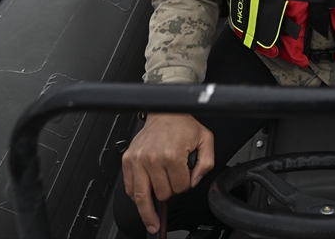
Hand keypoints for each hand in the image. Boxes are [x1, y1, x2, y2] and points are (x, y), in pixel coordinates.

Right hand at [121, 113, 214, 232]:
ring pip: (142, 196)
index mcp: (172, 155)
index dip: (185, 186)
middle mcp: (153, 158)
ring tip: (151, 222)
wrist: (165, 111)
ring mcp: (138, 160)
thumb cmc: (183, 124)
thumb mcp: (205, 139)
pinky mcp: (128, 160)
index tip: (185, 177)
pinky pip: (129, 187)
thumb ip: (206, 163)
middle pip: (162, 194)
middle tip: (173, 178)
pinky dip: (135, 196)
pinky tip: (141, 200)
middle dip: (170, 191)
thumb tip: (194, 182)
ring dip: (148, 210)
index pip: (180, 188)